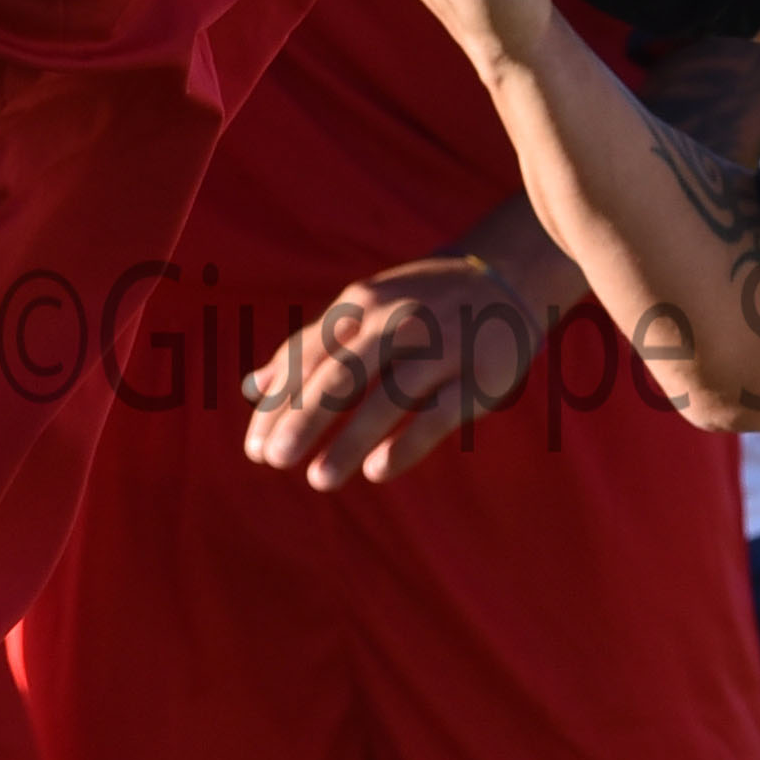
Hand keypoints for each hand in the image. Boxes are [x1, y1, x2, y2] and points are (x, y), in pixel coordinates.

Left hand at [244, 250, 547, 489]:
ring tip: (319, 480)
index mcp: (362, 305)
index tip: (254, 448)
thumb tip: (252, 386)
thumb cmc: (418, 303)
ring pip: (389, 397)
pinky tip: (376, 471)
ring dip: (350, 440)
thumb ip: (309, 346)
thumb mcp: (361, 308)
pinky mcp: (478, 376)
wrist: (507, 279)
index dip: (279, 404)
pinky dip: (407, 444)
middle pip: (343, 375)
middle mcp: (399, 322)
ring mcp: (441, 348)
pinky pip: (438, 414)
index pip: (309, 357)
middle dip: (304, 419)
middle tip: (273, 460)